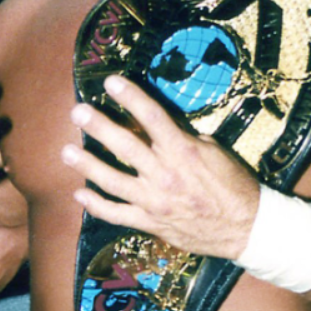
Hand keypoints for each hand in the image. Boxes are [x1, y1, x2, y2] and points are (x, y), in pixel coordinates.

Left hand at [61, 75, 259, 259]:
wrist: (245, 228)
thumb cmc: (233, 186)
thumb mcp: (214, 152)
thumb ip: (183, 139)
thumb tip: (158, 128)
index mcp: (182, 152)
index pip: (152, 117)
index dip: (130, 97)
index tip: (110, 82)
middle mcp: (164, 175)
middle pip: (124, 146)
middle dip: (98, 127)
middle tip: (77, 112)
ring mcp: (153, 201)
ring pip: (111, 181)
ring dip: (87, 165)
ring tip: (66, 152)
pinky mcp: (149, 222)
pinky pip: (115, 214)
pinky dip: (95, 205)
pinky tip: (79, 193)